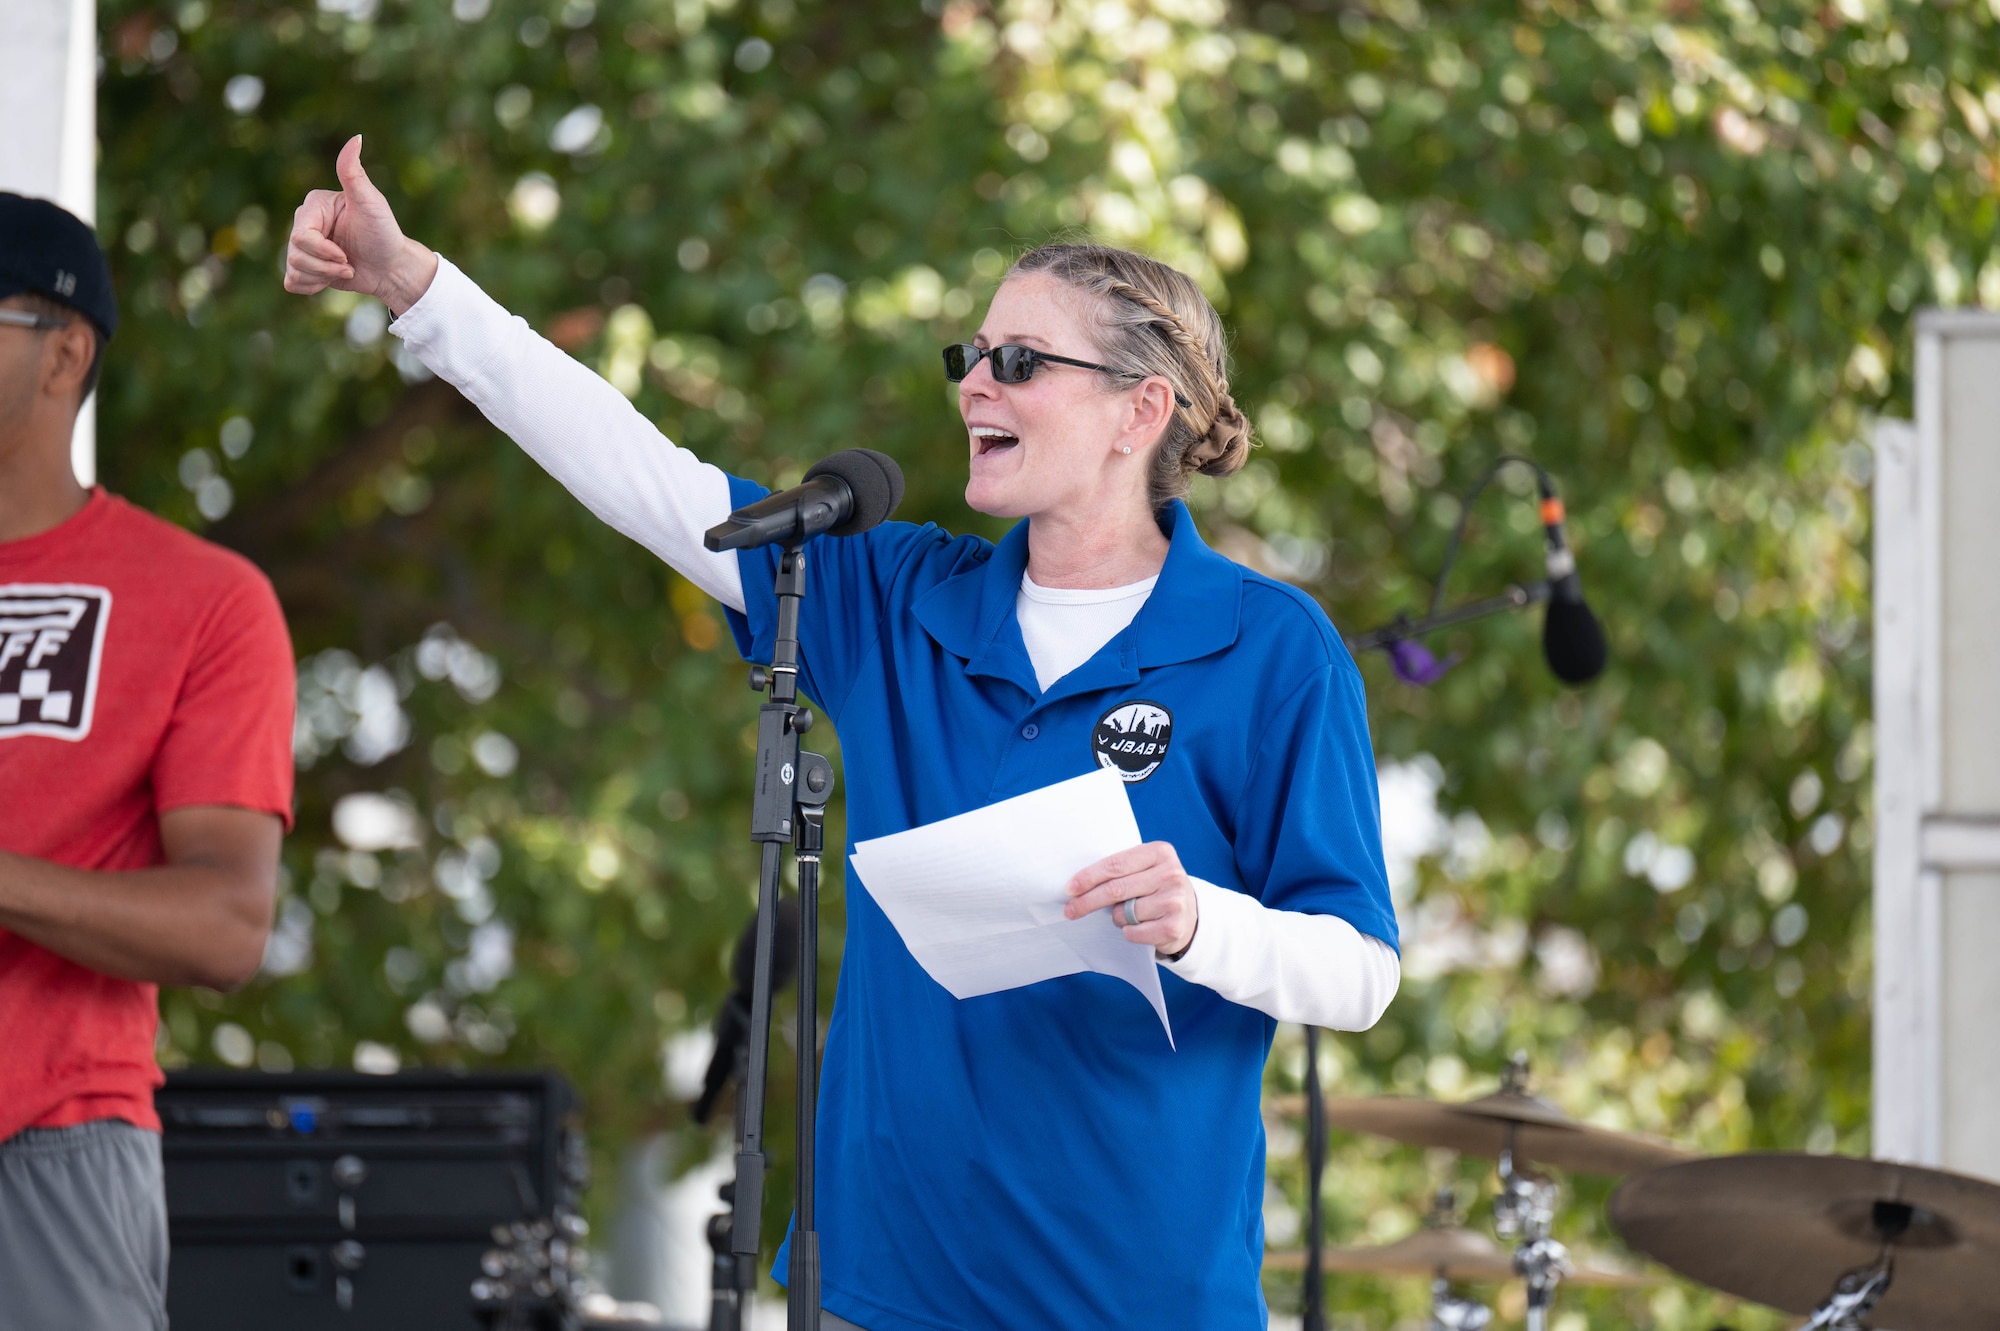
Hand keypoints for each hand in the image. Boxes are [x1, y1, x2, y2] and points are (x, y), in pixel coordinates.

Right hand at [283, 134, 437, 314]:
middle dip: (326, 267)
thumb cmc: (384, 233)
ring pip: (294, 269)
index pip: (300, 236)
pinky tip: (332, 280)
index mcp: (314, 206)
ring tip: (346, 270)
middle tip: (349, 264)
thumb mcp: (371, 202)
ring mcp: (303, 246)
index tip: (345, 256)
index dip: (323, 252)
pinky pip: (293, 283)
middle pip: (295, 254)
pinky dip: (313, 287)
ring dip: (324, 278)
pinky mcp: (306, 268)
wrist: (393, 266)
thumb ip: (354, 173)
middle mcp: (304, 223)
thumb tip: (356, 137)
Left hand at [1064, 841, 1198, 958]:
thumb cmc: (1156, 888)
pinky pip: (1134, 932)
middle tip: (1071, 910)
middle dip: (1088, 901)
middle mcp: (1171, 873)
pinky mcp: (1174, 926)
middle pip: (1116, 889)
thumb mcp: (1146, 869)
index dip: (1089, 877)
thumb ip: (1120, 870)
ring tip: (1130, 914)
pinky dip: (1129, 932)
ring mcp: (1175, 900)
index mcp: (1160, 852)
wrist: (1191, 915)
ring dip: (1117, 917)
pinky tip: (1141, 926)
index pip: (1115, 865)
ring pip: (1124, 913)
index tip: (1070, 888)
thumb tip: (1077, 886)